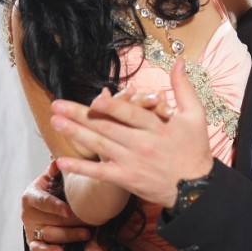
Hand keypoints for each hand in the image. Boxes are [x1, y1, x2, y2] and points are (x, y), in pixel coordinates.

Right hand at [22, 161, 91, 250]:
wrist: (40, 209)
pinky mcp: (33, 243)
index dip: (55, 206)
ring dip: (69, 236)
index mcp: (31, 196)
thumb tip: (58, 159)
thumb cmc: (50, 191)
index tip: (68, 211)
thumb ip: (54, 172)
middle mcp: (27, 214)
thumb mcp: (50, 180)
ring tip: (87, 234)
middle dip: (71, 222)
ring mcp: (30, 229)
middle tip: (90, 223)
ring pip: (50, 235)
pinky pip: (38, 250)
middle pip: (51, 220)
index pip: (42, 202)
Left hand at [50, 59, 213, 208]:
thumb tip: (178, 61)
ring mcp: (133, 163)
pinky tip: (61, 160)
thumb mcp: (195, 116)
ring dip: (76, 134)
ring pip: (100, 146)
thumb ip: (183, 88)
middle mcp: (143, 144)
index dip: (114, 108)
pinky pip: (100, 172)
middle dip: (81, 116)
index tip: (96, 100)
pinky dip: (81, 167)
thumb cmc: (195, 148)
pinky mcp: (127, 179)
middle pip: (108, 128)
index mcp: (158, 127)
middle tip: (57, 106)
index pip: (132, 115)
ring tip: (55, 122)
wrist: (196, 189)